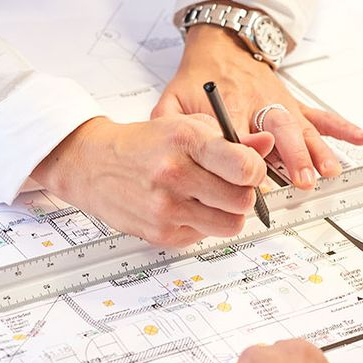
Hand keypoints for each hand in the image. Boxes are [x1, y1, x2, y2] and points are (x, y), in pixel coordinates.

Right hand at [35, 115, 273, 246]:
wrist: (93, 164)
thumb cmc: (143, 143)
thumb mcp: (187, 126)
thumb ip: (232, 139)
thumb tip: (268, 146)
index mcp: (185, 141)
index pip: (244, 167)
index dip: (255, 171)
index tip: (249, 169)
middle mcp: (174, 174)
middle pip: (242, 201)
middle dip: (243, 194)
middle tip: (230, 185)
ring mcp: (166, 208)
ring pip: (229, 225)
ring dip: (226, 213)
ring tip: (210, 197)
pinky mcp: (160, 234)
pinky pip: (203, 236)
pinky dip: (201, 224)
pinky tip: (184, 206)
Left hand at [156, 25, 362, 190]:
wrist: (221, 44)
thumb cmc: (199, 78)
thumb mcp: (173, 99)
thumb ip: (166, 123)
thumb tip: (166, 148)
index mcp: (229, 103)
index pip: (239, 132)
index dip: (248, 155)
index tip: (254, 181)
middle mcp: (259, 103)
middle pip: (279, 129)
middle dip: (293, 155)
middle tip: (303, 180)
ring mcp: (280, 103)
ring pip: (303, 126)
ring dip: (318, 149)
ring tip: (330, 171)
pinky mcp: (293, 104)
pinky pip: (320, 115)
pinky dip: (342, 127)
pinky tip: (361, 138)